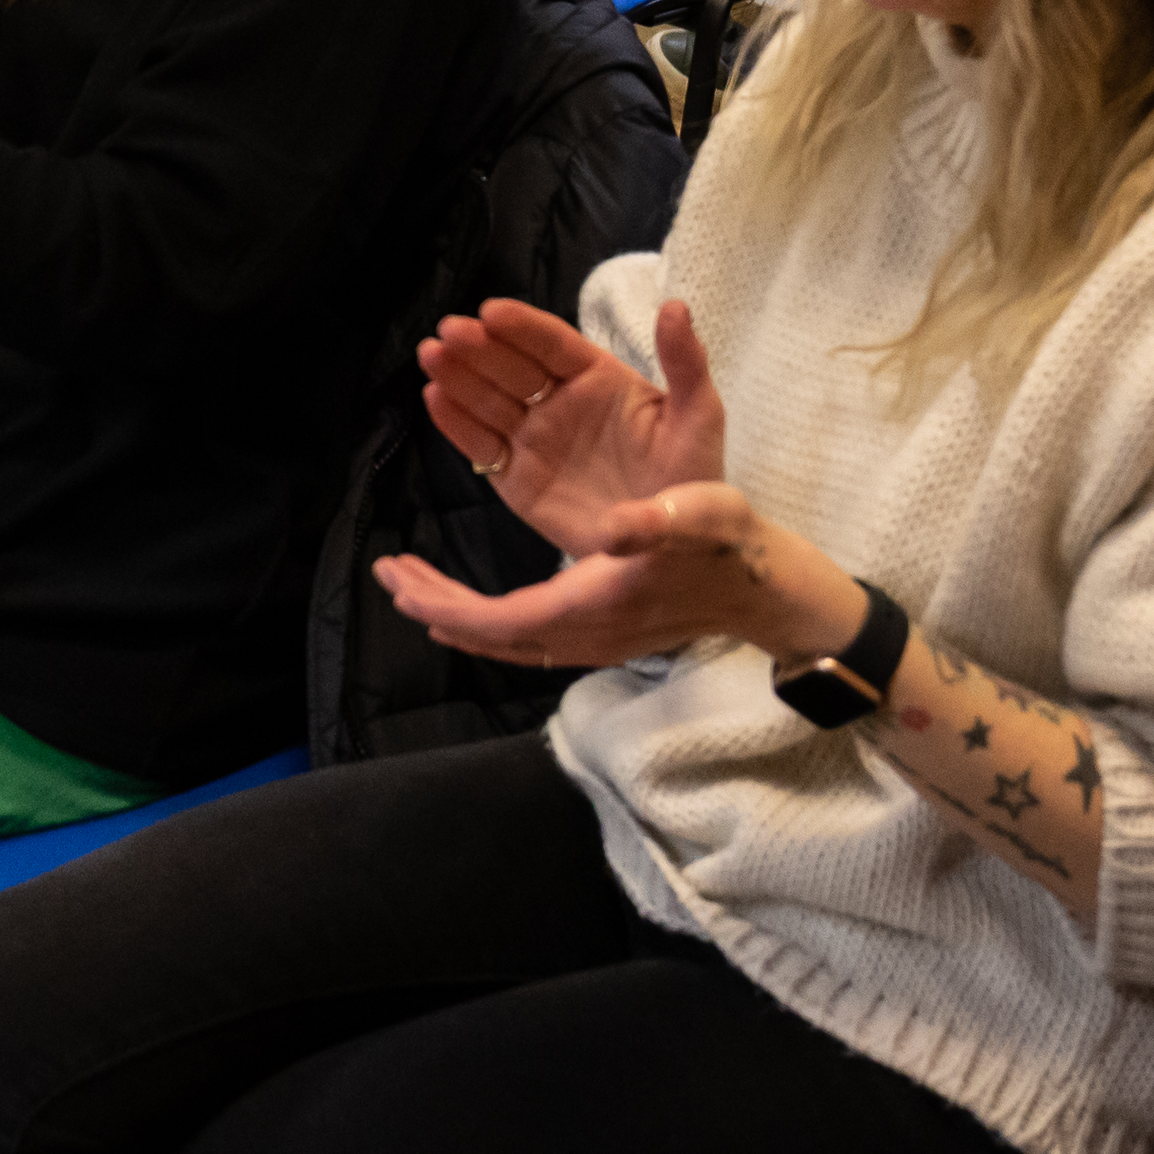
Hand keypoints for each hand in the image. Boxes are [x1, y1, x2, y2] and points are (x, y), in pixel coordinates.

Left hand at [377, 481, 856, 672]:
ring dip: (457, 613)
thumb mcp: (702, 513)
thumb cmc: (729, 541)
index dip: (449, 605)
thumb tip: (611, 529)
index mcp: (598, 604)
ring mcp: (592, 640)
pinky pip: (526, 636)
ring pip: (507, 639)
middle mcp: (586, 634)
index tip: (403, 578)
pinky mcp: (599, 632)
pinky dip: (487, 619)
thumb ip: (659, 520)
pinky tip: (469, 605)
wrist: (763, 587)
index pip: (504, 620)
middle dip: (436, 606)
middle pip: (493, 634)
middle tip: (391, 573)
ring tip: (414, 584)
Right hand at [414, 297, 727, 553]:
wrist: (673, 547)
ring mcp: (534, 440)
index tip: (491, 311)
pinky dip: (455, 424)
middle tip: (450, 332)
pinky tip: (435, 398)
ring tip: (432, 356)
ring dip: (457, 377)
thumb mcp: (698, 416)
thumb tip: (676, 306)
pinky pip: (481, 447)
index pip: (552, 344)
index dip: (522, 326)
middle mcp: (559, 403)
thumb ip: (685, 362)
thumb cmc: (691, 476)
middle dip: (478, 347)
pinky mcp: (516, 480)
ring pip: (488, 401)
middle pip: (510, 367)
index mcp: (597, 378)